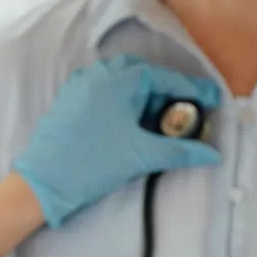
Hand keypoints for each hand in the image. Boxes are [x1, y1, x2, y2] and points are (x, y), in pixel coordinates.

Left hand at [12, 55, 221, 227]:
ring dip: (142, 97)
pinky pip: (102, 91)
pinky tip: (129, 126)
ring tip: (156, 123)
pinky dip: (121, 102)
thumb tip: (212, 154)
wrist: (44, 182)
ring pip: (120, 82)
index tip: (211, 101)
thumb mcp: (142, 156)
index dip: (191, 90)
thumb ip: (180, 151)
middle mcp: (99, 75)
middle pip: (142, 74)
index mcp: (119, 80)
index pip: (164, 78)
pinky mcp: (69, 101)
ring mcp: (80, 86)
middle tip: (181, 113)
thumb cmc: (92, 163)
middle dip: (165, 91)